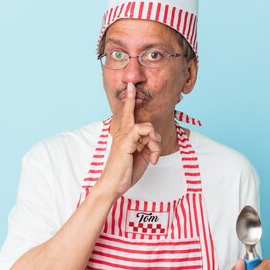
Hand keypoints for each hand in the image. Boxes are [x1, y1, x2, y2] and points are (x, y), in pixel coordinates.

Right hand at [97, 83, 161, 198]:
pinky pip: (145, 131)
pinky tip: (151, 158)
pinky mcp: (126, 141)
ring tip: (153, 156)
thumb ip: (146, 144)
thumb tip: (153, 136)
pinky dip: (154, 145)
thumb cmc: (125, 173)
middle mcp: (122, 133)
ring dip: (156, 142)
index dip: (129, 102)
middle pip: (128, 111)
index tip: (130, 88)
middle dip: (130, 97)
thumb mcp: (141, 157)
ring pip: (148, 126)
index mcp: (124, 136)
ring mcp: (123, 136)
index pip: (127, 116)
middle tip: (131, 83)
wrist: (113, 185)